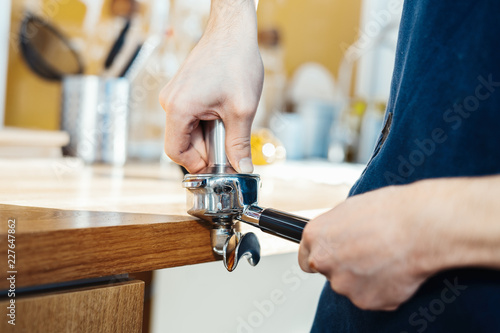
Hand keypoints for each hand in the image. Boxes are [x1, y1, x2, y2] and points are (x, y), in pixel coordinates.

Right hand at [159, 0, 262, 172]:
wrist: (233, 31)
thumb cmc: (235, 62)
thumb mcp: (242, 109)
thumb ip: (239, 143)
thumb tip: (241, 167)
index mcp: (178, 108)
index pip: (176, 152)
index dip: (197, 164)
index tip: (217, 166)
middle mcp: (170, 102)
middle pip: (183, 142)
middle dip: (208, 148)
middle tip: (232, 144)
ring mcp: (175, 96)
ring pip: (189, 130)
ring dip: (210, 134)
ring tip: (231, 121)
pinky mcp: (183, 91)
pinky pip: (191, 117)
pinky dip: (208, 122)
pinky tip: (225, 112)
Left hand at [298, 184, 431, 310]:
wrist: (420, 226)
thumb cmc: (390, 211)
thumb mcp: (351, 209)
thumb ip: (336, 230)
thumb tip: (337, 237)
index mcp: (316, 236)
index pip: (305, 258)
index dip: (322, 258)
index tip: (332, 258)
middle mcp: (323, 261)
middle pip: (329, 273)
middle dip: (346, 267)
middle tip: (371, 254)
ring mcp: (343, 284)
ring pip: (351, 286)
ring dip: (366, 279)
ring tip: (388, 258)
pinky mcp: (365, 301)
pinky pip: (373, 298)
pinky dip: (384, 289)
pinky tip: (396, 271)